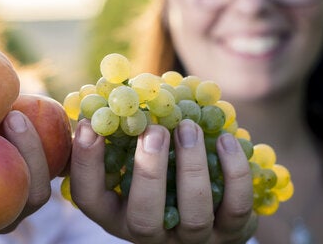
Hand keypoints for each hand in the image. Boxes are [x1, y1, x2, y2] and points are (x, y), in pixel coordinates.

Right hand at [69, 119, 256, 243]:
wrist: (212, 213)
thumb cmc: (160, 174)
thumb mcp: (134, 161)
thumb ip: (120, 137)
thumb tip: (105, 93)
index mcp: (117, 214)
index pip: (90, 199)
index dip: (86, 164)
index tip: (89, 126)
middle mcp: (151, 234)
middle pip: (144, 218)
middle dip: (149, 172)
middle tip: (154, 131)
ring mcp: (192, 238)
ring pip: (193, 213)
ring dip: (192, 166)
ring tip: (189, 127)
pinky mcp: (231, 233)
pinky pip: (235, 207)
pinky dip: (232, 171)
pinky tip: (225, 139)